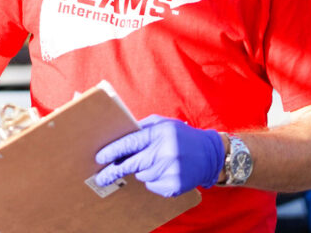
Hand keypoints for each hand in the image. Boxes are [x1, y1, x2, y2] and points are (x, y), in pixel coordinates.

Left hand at [95, 114, 224, 197]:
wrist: (210, 154)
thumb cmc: (182, 136)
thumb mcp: (163, 123)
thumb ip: (142, 127)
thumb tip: (119, 134)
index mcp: (160, 133)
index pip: (130, 142)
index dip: (113, 151)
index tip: (100, 158)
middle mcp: (165, 152)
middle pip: (132, 164)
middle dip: (114, 171)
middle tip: (100, 177)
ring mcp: (171, 170)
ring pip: (141, 176)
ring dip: (141, 170)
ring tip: (156, 162)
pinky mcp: (175, 185)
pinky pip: (152, 186)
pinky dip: (153, 180)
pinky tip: (165, 171)